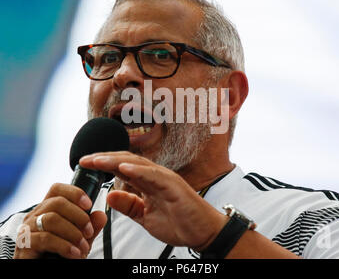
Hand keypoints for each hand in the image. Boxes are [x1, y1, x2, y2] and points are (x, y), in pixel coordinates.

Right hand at [14, 183, 106, 258]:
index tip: (89, 204)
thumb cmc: (59, 256)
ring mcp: (27, 230)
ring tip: (83, 248)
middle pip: (57, 202)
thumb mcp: (79, 240)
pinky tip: (75, 254)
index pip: (57, 189)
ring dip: (73, 233)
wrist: (43, 271)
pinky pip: (46, 238)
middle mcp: (35, 216)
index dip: (74, 192)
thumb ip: (90, 228)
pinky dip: (65, 246)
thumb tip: (101, 215)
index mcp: (47, 210)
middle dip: (79, 216)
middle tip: (89, 232)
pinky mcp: (24, 245)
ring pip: (52, 219)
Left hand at [79, 151, 226, 250]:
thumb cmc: (178, 222)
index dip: (103, 165)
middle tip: (84, 160)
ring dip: (115, 161)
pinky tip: (122, 167)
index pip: (121, 168)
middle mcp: (154, 176)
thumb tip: (109, 196)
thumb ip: (128, 205)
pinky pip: (153, 175)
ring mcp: (164, 178)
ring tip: (96, 161)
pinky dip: (137, 170)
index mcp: (147, 182)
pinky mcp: (173, 185)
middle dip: (103, 159)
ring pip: (137, 164)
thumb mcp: (145, 217)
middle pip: (126, 161)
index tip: (85, 165)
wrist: (202, 231)